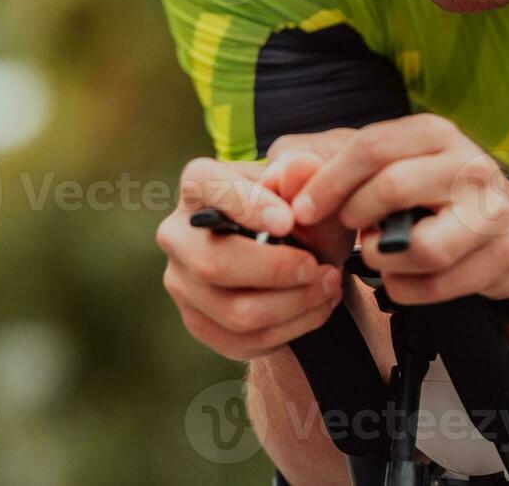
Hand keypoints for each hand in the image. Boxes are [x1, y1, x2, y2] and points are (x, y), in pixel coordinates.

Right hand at [157, 157, 344, 360]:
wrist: (296, 249)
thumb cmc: (299, 208)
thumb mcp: (308, 187)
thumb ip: (304, 178)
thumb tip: (297, 168)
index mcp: (198, 184)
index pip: (210, 189)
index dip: (248, 206)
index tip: (288, 222)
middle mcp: (178, 233)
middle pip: (214, 263)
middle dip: (278, 270)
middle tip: (322, 267)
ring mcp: (182, 282)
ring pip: (235, 311)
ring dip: (295, 304)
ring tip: (330, 285)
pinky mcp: (198, 322)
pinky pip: (244, 340)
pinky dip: (292, 328)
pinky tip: (318, 306)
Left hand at [268, 115, 508, 307]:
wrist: (492, 226)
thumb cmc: (416, 192)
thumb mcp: (372, 165)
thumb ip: (316, 161)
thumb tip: (284, 173)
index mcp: (435, 133)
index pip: (374, 146)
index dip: (329, 181)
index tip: (302, 210)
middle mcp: (470, 166)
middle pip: (394, 188)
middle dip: (355, 217)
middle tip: (346, 231)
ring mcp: (492, 214)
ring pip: (422, 247)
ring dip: (382, 258)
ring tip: (377, 252)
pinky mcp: (501, 258)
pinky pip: (437, 286)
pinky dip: (405, 288)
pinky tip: (402, 276)